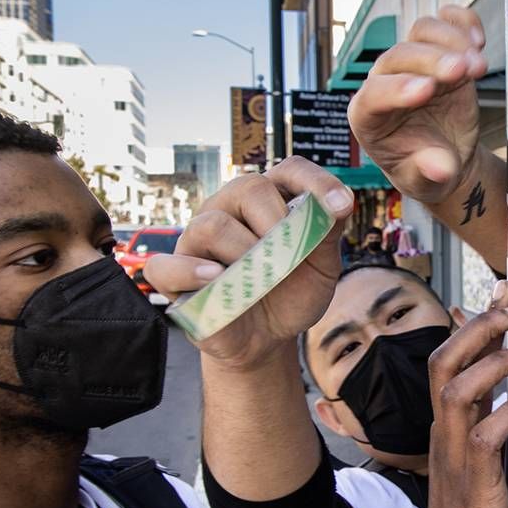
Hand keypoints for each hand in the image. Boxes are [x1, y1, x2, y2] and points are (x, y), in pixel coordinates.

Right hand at [145, 157, 355, 368]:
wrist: (269, 337)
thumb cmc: (292, 293)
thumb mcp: (321, 267)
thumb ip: (327, 233)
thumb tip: (340, 203)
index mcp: (269, 201)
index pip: (289, 170)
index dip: (315, 181)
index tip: (342, 206)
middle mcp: (230, 210)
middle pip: (248, 187)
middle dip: (277, 223)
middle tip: (289, 257)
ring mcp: (198, 240)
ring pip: (212, 225)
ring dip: (245, 253)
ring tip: (261, 279)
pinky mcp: (174, 275)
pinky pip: (165, 265)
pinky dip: (190, 271)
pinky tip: (215, 279)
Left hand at [349, 5, 486, 204]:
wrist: (445, 159)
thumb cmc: (424, 170)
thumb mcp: (424, 182)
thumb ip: (427, 172)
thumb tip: (440, 167)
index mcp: (369, 115)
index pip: (374, 93)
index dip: (398, 89)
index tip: (427, 91)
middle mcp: (386, 82)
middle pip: (400, 55)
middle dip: (431, 60)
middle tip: (460, 71)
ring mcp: (413, 63)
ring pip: (422, 32)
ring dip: (451, 41)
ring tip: (477, 65)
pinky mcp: (439, 51)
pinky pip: (446, 22)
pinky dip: (463, 22)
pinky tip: (478, 41)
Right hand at [415, 280, 507, 507]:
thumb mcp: (478, 462)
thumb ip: (486, 424)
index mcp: (446, 427)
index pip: (448, 358)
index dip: (475, 320)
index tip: (505, 287)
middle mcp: (445, 436)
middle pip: (444, 361)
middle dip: (480, 327)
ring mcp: (455, 459)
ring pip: (458, 390)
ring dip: (496, 364)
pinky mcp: (475, 486)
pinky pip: (486, 438)